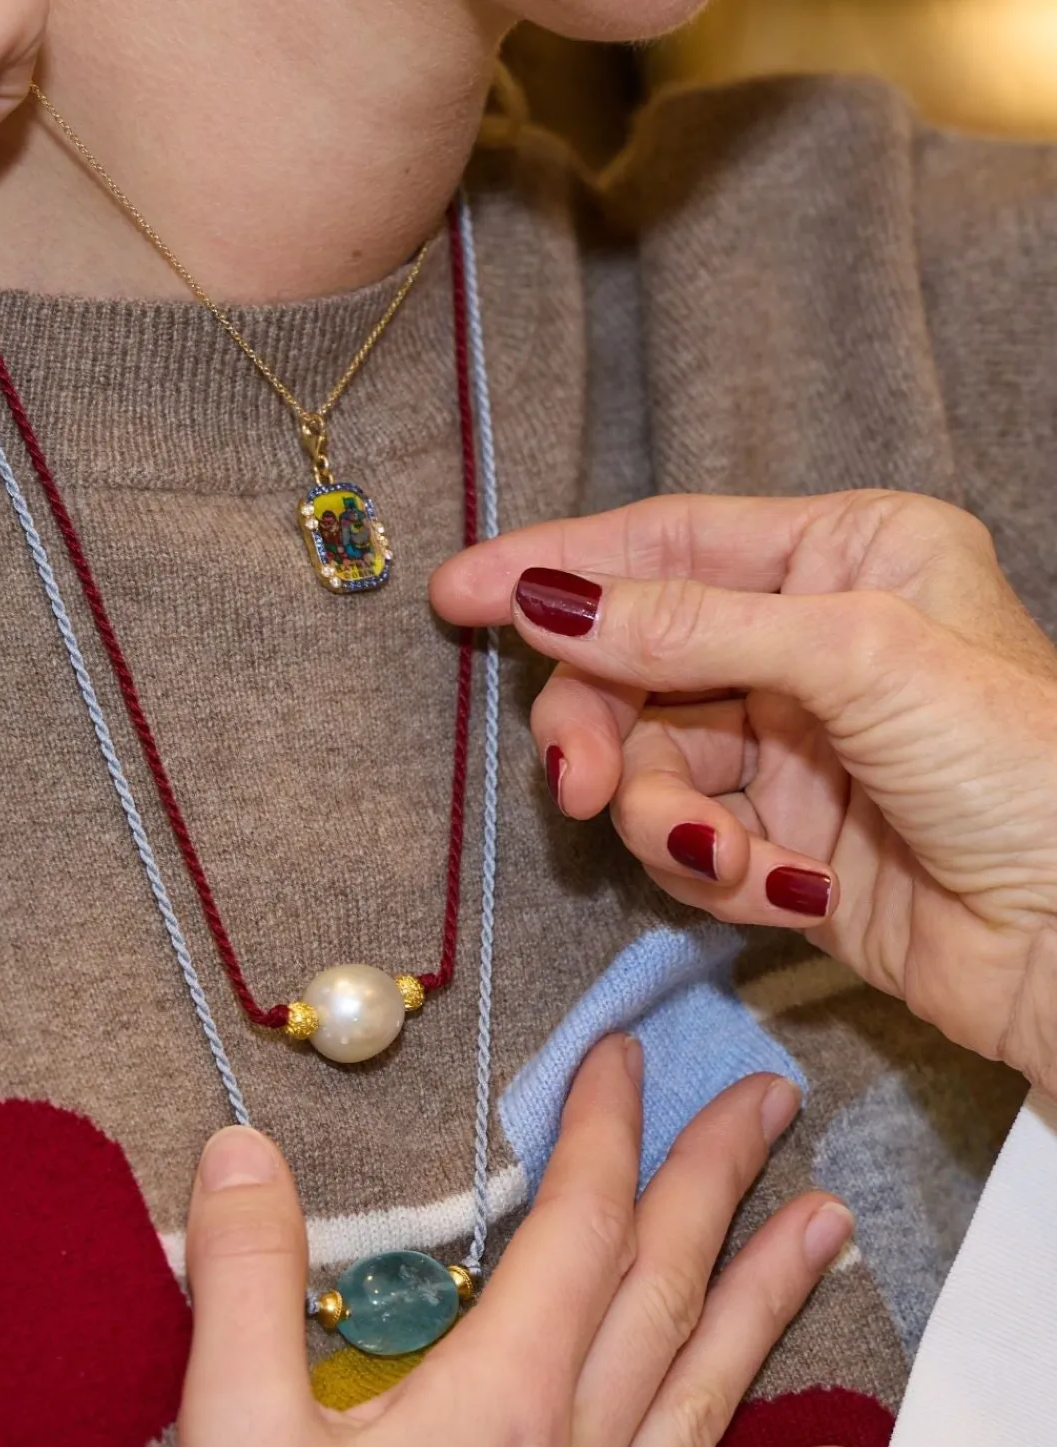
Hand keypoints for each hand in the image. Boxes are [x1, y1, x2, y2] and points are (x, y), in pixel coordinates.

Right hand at [176, 1037, 863, 1446]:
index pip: (578, 1225)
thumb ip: (246, 1286)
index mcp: (502, 1400)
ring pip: (707, 1388)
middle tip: (767, 1098)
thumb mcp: (238, 1442)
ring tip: (827, 1222)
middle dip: (714, 1180)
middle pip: (664, 1287)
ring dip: (769, 1296)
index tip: (618, 1055)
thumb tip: (242, 1148)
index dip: (603, 1129)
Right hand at [432, 489, 1056, 1093]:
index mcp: (845, 556)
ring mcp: (792, 748)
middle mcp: (809, 642)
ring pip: (649, 764)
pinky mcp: (782, 841)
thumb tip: (546, 598)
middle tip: (573, 782)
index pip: (665, 543)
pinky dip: (713, 872)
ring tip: (720, 857)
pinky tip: (780, 889)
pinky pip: (688, 842)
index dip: (556, 566)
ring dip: (663, 818)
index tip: (459, 593)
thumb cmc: (1025, 770)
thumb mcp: (857, 659)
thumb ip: (690, 627)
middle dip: (598, 726)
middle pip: (634, 664)